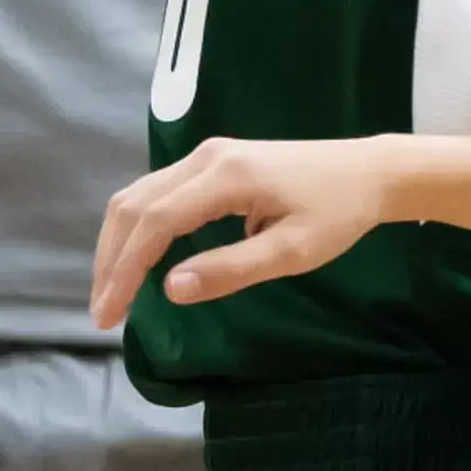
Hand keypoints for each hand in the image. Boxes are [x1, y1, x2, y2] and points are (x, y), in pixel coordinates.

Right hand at [91, 131, 402, 324]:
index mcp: (224, 177)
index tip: (108, 315)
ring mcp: (208, 155)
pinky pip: (159, 191)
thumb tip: (169, 288)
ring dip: (119, 242)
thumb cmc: (336, 213)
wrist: (368, 172)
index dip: (124, 269)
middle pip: (134, 204)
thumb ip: (230, 269)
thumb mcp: (291, 252)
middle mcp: (206, 157)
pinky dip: (138, 226)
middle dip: (110, 258)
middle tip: (103, 313)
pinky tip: (138, 259)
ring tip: (112, 292)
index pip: (154, 222)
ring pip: (140, 195)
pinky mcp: (215, 162)